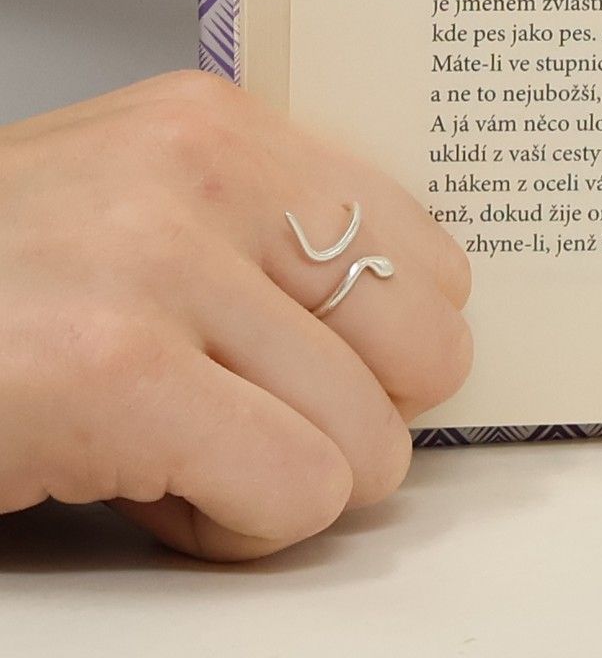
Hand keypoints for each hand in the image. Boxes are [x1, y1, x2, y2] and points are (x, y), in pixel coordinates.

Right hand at [0, 71, 472, 560]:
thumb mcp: (133, 212)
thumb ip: (263, 239)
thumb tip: (418, 327)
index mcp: (217, 126)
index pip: (431, 253)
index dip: (383, 348)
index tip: (307, 374)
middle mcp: (201, 173)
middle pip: (427, 347)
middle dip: (353, 420)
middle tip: (249, 428)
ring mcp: (158, 267)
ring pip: (370, 442)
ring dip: (283, 486)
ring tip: (178, 458)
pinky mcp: (114, 375)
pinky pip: (295, 495)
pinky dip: (235, 531)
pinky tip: (151, 497)